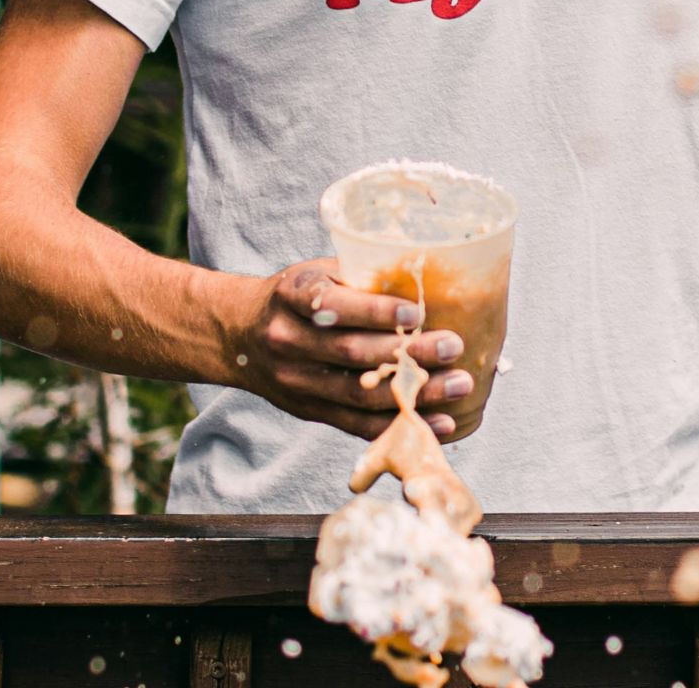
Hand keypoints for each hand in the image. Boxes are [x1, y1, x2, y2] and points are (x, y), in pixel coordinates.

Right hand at [225, 258, 473, 438]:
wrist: (239, 334)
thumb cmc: (296, 297)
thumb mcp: (316, 273)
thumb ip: (358, 280)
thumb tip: (430, 280)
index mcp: (291, 296)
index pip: (332, 306)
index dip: (375, 311)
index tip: (416, 313)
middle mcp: (288, 340)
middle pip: (352, 353)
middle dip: (408, 353)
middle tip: (454, 347)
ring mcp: (297, 381)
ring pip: (359, 393)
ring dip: (414, 393)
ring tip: (459, 384)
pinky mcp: (309, 411)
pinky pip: (357, 424)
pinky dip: (400, 424)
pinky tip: (439, 422)